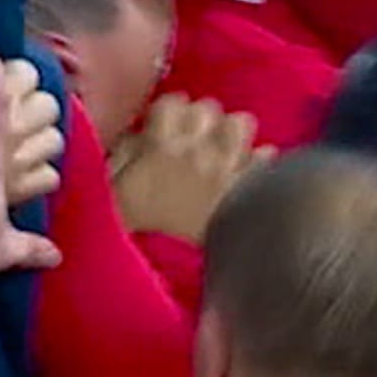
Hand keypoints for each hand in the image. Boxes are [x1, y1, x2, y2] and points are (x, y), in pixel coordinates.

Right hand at [107, 94, 269, 243]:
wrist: (165, 274)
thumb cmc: (131, 231)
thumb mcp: (111, 186)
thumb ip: (125, 151)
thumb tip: (140, 134)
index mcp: (159, 143)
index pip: (172, 103)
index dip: (167, 113)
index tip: (163, 126)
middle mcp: (198, 147)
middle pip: (208, 108)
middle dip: (200, 120)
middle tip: (191, 140)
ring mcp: (228, 165)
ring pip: (241, 122)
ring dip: (230, 133)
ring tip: (221, 150)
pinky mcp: (250, 187)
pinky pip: (264, 155)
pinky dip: (256, 160)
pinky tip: (243, 172)